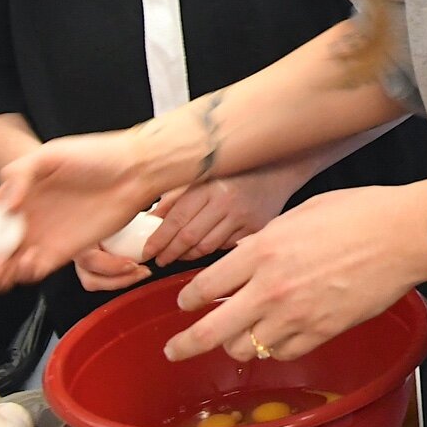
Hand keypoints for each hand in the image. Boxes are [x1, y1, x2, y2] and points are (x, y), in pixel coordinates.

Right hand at [0, 128, 153, 291]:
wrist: (135, 171)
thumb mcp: (51, 154)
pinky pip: (38, 269)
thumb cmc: (95, 156)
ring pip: (10, 264)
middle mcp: (28, 219)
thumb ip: (21, 175)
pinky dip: (26, 274)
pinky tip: (27, 267)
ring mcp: (46, 236)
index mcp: (19, 194)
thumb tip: (3, 204)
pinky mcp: (67, 251)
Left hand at [147, 163, 305, 266]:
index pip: (176, 218)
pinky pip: (226, 248)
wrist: (280, 166)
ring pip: (206, 247)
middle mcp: (226, 201)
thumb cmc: (237, 169)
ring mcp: (243, 216)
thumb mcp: (203, 175)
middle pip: (189, 237)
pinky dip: (211, 251)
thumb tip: (151, 220)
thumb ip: (177, 196)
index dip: (158, 239)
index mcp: (209, 184)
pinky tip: (203, 248)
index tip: (147, 251)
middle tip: (158, 259)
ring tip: (177, 256)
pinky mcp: (256, 228)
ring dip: (187, 255)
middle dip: (168, 253)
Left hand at [162, 183, 426, 364]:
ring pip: (245, 348)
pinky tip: (279, 336)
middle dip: (186, 344)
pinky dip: (275, 348)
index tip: (185, 303)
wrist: (402, 234)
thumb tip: (248, 255)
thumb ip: (267, 239)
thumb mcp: (301, 213)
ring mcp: (296, 315)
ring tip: (241, 336)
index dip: (188, 299)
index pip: (205, 286)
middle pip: (212, 331)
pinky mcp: (321, 331)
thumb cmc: (359, 213)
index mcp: (263, 250)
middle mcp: (271, 287)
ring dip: (238, 344)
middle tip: (175, 350)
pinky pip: (282, 353)